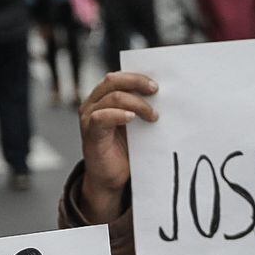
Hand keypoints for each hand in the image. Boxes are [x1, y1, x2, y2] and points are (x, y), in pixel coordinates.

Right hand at [78, 72, 157, 222]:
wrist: (111, 178)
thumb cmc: (124, 150)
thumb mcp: (136, 125)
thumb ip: (141, 109)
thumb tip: (164, 96)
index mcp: (104, 97)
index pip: (119, 77)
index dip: (137, 76)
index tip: (157, 84)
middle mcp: (94, 103)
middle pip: (113, 81)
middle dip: (137, 83)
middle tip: (156, 91)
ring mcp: (89, 117)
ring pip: (112, 97)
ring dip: (136, 104)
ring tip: (152, 116)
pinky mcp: (90, 132)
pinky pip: (101, 117)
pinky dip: (118, 115)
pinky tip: (132, 119)